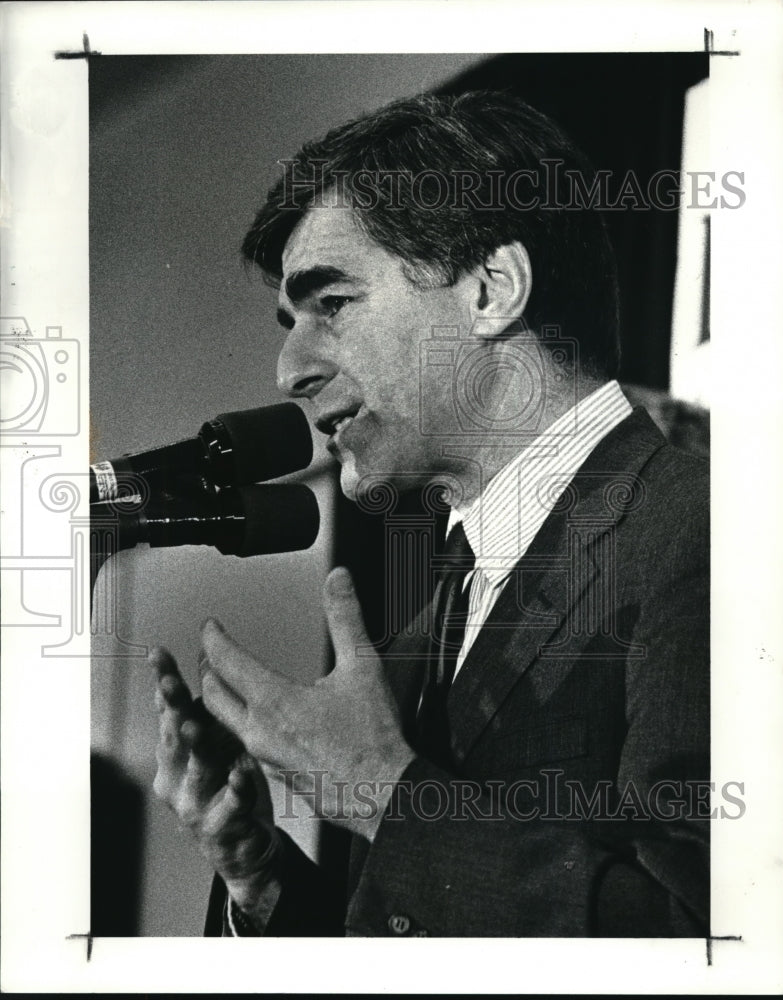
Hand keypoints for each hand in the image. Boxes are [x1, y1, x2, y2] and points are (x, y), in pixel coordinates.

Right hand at [150, 647, 280, 907]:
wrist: (242, 849)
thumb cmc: (226, 785)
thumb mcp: (213, 743)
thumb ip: (205, 710)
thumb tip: (205, 661)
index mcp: (175, 751)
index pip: (167, 709)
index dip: (163, 681)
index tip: (158, 653)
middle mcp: (175, 775)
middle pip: (173, 735)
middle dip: (171, 707)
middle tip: (170, 682)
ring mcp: (195, 802)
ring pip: (195, 770)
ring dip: (195, 746)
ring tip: (194, 726)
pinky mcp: (220, 825)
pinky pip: (230, 805)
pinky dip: (236, 789)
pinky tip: (242, 775)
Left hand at [200, 568, 415, 839]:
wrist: (382, 797)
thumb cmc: (373, 740)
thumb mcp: (363, 667)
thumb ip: (346, 618)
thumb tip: (338, 580)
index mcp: (273, 700)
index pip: (224, 660)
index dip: (212, 637)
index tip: (210, 625)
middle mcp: (258, 730)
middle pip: (212, 694)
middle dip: (207, 667)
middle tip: (211, 651)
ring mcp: (263, 757)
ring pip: (226, 722)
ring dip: (221, 697)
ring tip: (227, 682)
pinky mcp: (274, 774)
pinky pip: (244, 744)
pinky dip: (241, 722)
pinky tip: (258, 720)